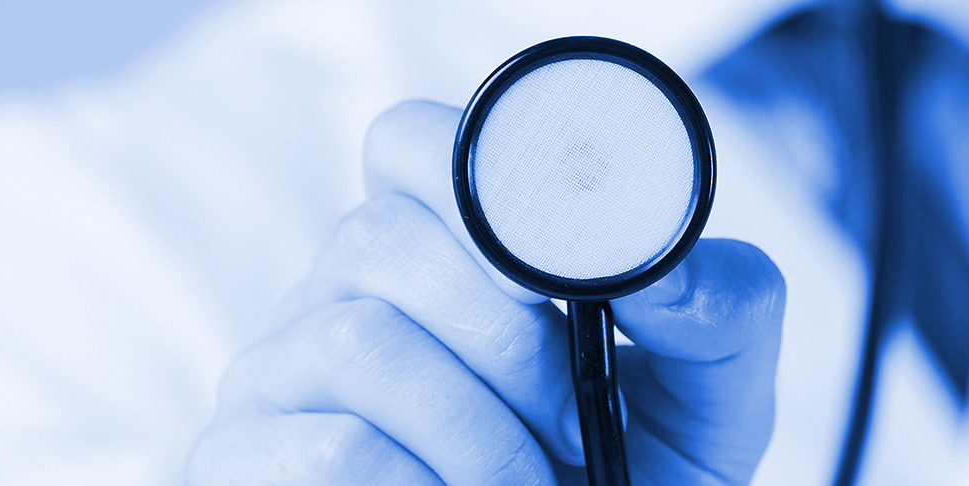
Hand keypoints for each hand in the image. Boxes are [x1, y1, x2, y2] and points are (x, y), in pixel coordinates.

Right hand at [186, 100, 784, 484]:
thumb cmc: (636, 472)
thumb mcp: (711, 394)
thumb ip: (721, 309)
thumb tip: (666, 267)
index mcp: (444, 246)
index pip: (411, 142)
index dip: (479, 188)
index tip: (561, 276)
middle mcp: (343, 292)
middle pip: (379, 237)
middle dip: (505, 339)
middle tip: (569, 421)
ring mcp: (280, 376)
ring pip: (357, 343)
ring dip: (477, 432)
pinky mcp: (246, 460)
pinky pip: (330, 450)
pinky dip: (424, 485)